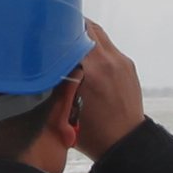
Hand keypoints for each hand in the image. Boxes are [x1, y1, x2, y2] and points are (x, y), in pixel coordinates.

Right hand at [58, 19, 146, 158]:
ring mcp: (121, 62)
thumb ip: (56, 83)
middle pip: (88, 28)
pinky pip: (108, 48)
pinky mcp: (128, 67)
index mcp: (93, 70)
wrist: (126, 143)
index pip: (72, 34)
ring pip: (99, 35)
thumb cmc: (94, 134)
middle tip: (54, 33)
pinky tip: (84, 59)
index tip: (44, 31)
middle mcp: (109, 61)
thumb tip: (45, 65)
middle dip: (70, 28)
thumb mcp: (65, 109)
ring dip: (83, 36)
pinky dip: (95, 48)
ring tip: (67, 44)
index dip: (57, 29)